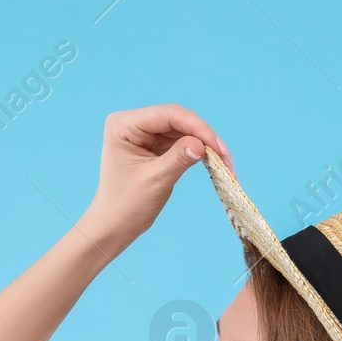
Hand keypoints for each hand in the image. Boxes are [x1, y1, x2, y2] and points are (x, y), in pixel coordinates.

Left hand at [77, 104, 233, 259]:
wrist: (115, 225)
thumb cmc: (127, 205)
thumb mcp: (156, 179)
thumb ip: (179, 158)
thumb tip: (203, 145)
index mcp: (124, 124)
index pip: (168, 115)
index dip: (197, 128)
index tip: (219, 148)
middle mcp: (132, 122)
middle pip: (177, 119)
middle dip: (203, 136)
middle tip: (226, 158)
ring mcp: (143, 133)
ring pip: (182, 129)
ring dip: (203, 144)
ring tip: (223, 163)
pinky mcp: (153, 145)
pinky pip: (180, 141)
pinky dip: (196, 150)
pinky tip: (211, 161)